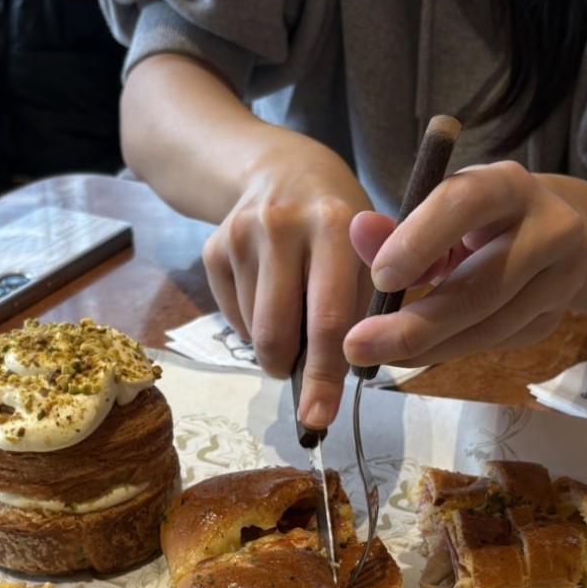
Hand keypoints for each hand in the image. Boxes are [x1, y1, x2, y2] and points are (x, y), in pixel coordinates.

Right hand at [202, 139, 373, 428]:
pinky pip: (232, 319)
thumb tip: (354, 370)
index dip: (324, 375)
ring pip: (253, 333)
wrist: (281, 169)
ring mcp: (241, 236)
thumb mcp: (371, 248)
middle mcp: (282, 226)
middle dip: (290, 372)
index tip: (319, 417)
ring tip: (294, 319)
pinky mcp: (213, 248)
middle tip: (303, 378)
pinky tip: (270, 298)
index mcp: (335, 225)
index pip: (327, 319)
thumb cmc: (341, 225)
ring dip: (276, 349)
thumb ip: (373, 302)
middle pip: (277, 334)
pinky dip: (253, 328)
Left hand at [343, 161, 586, 368]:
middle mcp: (550, 228)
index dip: (422, 241)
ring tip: (377, 356)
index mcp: (509, 185)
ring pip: (490, 327)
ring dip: (428, 349)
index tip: (378, 278)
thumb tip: (358, 230)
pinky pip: (495, 344)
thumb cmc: (471, 221)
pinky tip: (416, 353)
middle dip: (414, 325)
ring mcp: (561, 279)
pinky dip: (450, 351)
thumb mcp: (435, 214)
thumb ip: (394, 229)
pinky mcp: (553, 319)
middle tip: (357, 346)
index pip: (467, 204)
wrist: (544, 237)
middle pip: (482, 287)